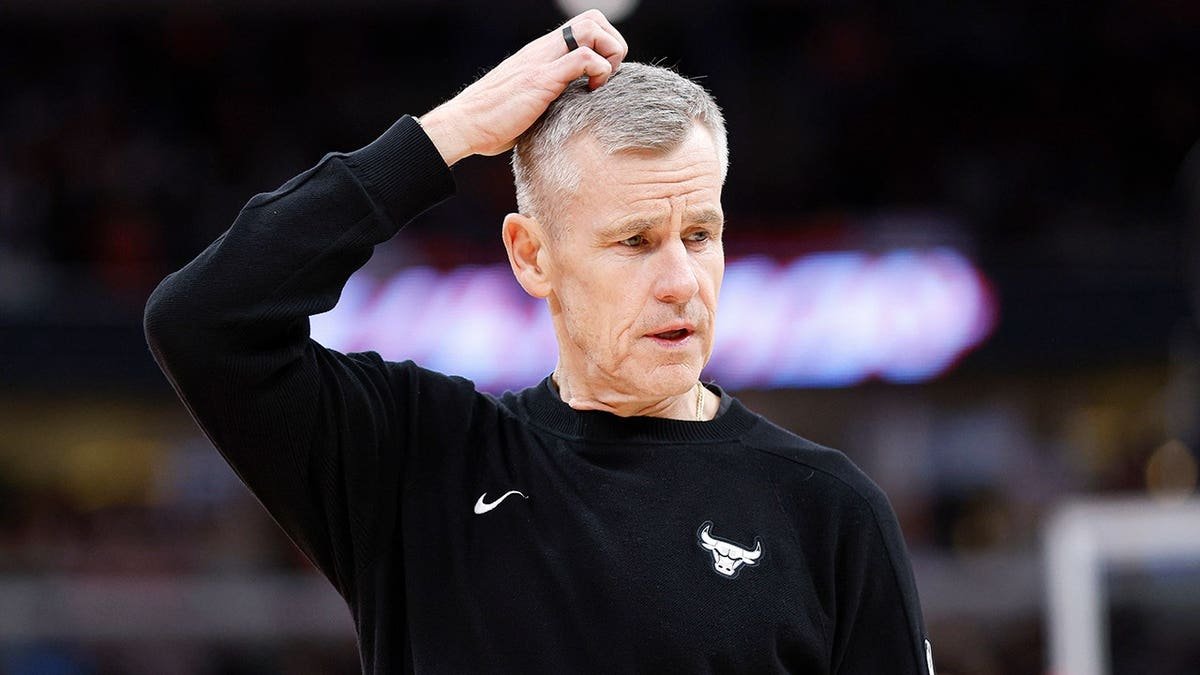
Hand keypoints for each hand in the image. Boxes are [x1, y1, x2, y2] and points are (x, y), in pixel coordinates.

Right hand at [418, 9, 627, 165]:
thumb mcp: (527, 102)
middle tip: (605, 76)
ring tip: (599, 83)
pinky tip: (589, 94)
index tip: (600, 76)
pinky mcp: (541, 79)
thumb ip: (548, 97)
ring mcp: (542, 61)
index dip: (603, 44)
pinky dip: (598, 72)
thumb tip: (565, 113)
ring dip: (608, 54)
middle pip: (592, 18)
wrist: (465, 125)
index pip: (583, 26)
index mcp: (541, 54)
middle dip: (612, 44)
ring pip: (591, 28)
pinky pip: (584, 58)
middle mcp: (543, 50)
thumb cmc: (492, 122)